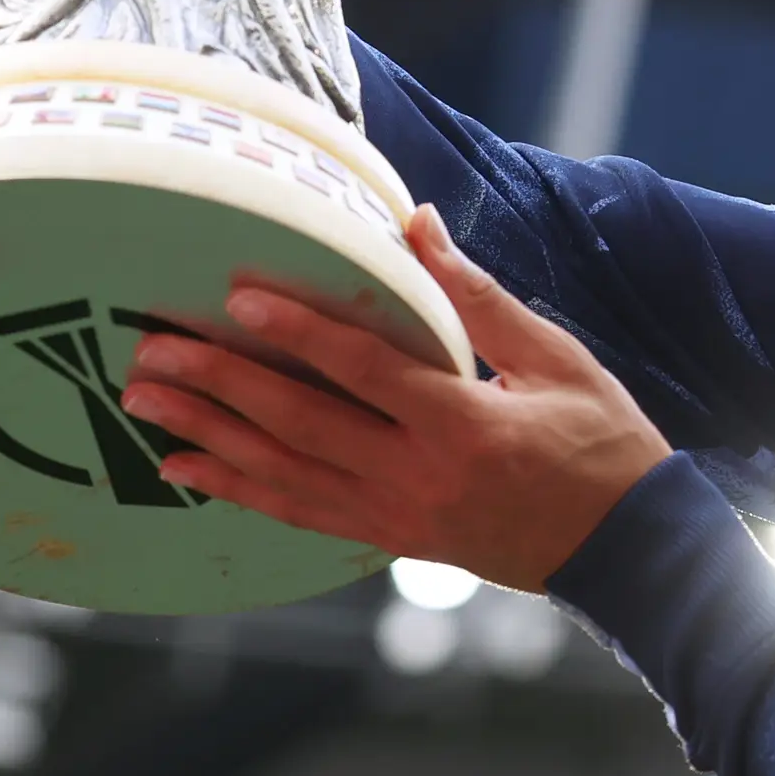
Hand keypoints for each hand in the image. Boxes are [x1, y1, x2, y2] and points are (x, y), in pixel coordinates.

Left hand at [121, 206, 672, 592]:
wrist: (630, 550)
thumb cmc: (602, 442)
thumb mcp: (555, 357)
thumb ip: (476, 296)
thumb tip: (417, 224)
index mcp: (465, 424)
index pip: (366, 371)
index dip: (300, 334)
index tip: (240, 299)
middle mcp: (419, 477)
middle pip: (302, 424)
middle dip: (221, 384)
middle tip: (153, 350)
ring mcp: (398, 516)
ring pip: (284, 474)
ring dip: (208, 436)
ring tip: (145, 404)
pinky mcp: (391, 538)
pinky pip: (298, 514)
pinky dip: (237, 489)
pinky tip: (186, 469)